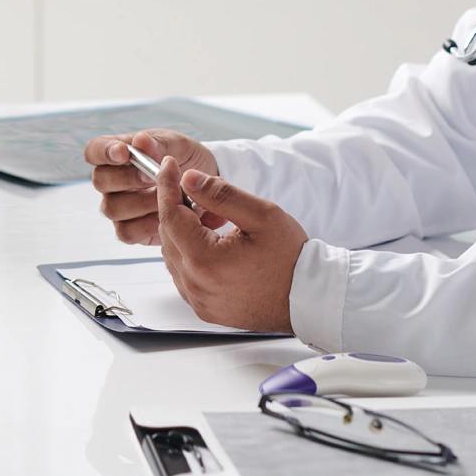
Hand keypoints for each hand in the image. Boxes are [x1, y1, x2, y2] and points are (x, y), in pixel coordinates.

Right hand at [85, 130, 218, 243]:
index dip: (103, 152)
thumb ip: (158, 144)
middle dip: (127, 179)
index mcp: (118, 153)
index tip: (123, 153)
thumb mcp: (178, 145)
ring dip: (140, 203)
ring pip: (111, 208)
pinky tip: (164, 217)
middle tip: (152, 177)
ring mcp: (120, 206)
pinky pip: (126, 232)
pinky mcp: (132, 230)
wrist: (204, 188)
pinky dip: (146, 226)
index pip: (94, 150)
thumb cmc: (186, 160)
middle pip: (99, 180)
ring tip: (166, 198)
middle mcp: (113, 181)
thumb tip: (140, 142)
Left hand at [155, 155, 307, 332]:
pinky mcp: (204, 308)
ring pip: (173, 255)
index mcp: (205, 261)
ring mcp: (198, 300)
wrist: (309, 298)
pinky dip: (190, 255)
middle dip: (179, 209)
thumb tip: (189, 179)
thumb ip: (221, 194)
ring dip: (184, 232)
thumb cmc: (291, 260)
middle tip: (203, 195)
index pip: (170, 215)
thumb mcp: (261, 215)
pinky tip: (213, 244)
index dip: (167, 186)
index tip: (169, 167)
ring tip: (215, 220)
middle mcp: (195, 285)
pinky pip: (183, 275)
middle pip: (168, 235)